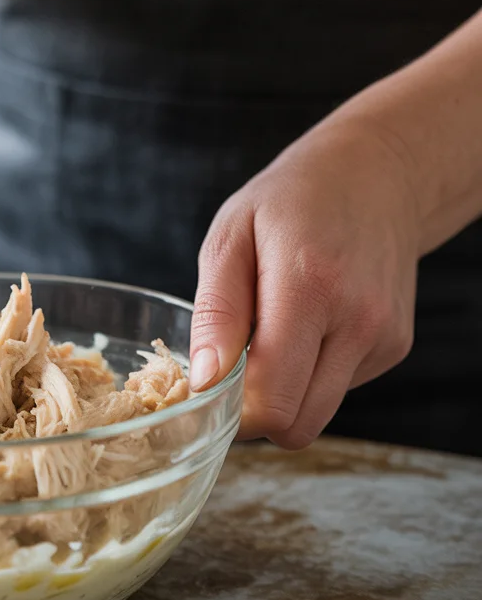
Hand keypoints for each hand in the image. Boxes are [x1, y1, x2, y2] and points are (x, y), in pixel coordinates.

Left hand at [189, 116, 421, 448]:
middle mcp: (359, 320)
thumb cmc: (290, 202)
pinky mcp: (396, 347)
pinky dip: (310, 373)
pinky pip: (336, 389)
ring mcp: (384, 338)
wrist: (376, 175)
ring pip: (317, 414)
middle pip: (298, 424)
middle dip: (255, 413)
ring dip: (284, 393)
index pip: (272, 398)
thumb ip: (216, 312)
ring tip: (272, 333)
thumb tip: (204, 380)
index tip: (208, 386)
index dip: (230, 410)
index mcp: (310, 287)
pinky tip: (307, 325)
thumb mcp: (231, 236)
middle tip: (232, 369)